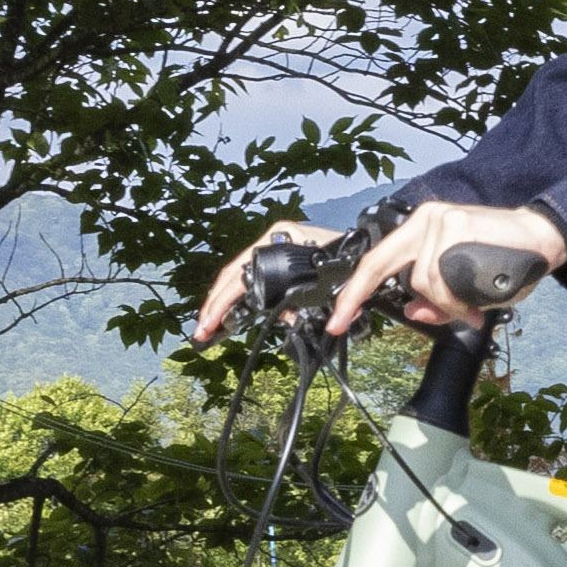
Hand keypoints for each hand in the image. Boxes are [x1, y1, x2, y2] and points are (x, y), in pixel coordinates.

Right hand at [185, 215, 341, 347]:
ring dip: (222, 302)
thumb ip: (306, 299)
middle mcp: (272, 240)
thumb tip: (287, 319)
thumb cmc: (348, 257)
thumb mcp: (327, 278)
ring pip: (238, 277)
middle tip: (203, 328)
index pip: (241, 271)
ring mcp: (272, 249)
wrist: (364, 246)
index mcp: (280, 238)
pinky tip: (228, 313)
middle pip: (232, 274)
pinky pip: (251, 279)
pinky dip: (238, 298)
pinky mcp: (276, 260)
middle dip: (215, 304)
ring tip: (209, 324)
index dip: (224, 299)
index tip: (212, 320)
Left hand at [329, 196, 566, 332]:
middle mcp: (425, 220)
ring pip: (425, 282)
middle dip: (401, 299)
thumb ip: (433, 300)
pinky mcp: (456, 224)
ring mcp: (439, 220)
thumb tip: (413, 313)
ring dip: (451, 302)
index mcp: (419, 230)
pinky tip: (479, 297)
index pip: (376, 262)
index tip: (339, 320)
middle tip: (403, 317)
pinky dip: (461, 298)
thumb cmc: (503, 262)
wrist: (541, 238)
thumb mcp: (461, 287)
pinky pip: (445, 279)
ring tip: (476, 303)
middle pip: (396, 273)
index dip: (354, 293)